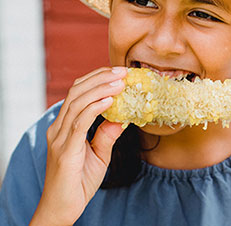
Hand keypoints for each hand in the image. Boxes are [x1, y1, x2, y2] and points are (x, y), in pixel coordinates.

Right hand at [31, 67, 126, 225]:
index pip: (78, 93)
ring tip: (120, 82)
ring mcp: (59, 138)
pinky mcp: (65, 150)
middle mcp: (58, 128)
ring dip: (101, 88)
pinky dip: (94, 108)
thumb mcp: (99, 155)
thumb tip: (122, 118)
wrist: (63, 208)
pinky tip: (109, 100)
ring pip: (77, 102)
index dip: (97, 78)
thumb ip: (107, 135)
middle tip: (123, 71)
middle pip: (77, 92)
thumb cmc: (79, 182)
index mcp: (64, 126)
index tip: (118, 72)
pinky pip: (79, 122)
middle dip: (100, 78)